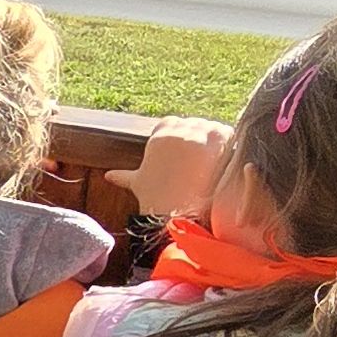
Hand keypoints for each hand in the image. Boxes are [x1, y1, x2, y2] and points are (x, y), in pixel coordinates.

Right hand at [105, 118, 230, 219]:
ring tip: (214, 157)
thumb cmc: (156, 201)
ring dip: (213, 139)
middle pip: (191, 123)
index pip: (170, 123)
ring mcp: (196, 135)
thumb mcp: (138, 184)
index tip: (184, 151)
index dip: (179, 135)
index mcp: (157, 137)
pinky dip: (228, 141)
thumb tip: (109, 176)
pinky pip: (225, 132)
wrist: (175, 214)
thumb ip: (123, 176)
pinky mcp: (216, 143)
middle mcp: (175, 132)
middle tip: (202, 156)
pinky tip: (225, 156)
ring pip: (209, 126)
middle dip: (197, 136)